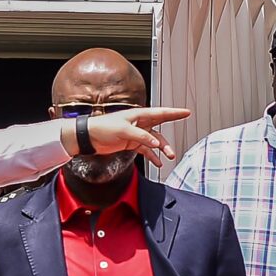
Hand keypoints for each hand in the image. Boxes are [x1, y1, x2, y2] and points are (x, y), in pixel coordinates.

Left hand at [67, 106, 192, 168]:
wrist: (89, 137)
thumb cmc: (103, 128)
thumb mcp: (124, 131)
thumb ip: (141, 137)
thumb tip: (156, 144)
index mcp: (139, 115)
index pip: (161, 113)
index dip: (174, 113)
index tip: (186, 112)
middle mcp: (139, 123)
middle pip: (160, 129)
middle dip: (168, 139)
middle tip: (174, 149)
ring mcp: (136, 134)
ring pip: (154, 142)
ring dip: (161, 150)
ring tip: (167, 158)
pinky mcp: (131, 143)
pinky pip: (145, 149)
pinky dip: (152, 156)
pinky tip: (157, 163)